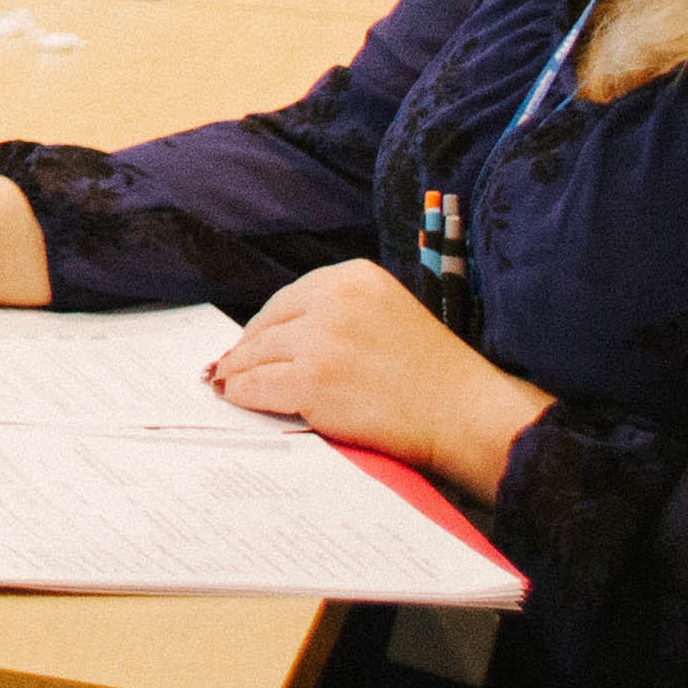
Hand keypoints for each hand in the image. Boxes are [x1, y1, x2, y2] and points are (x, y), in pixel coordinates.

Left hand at [204, 261, 552, 499]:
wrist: (463, 411)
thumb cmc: (436, 373)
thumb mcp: (390, 311)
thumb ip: (344, 311)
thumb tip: (289, 331)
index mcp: (354, 275)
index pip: (291, 296)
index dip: (265, 322)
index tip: (252, 337)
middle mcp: (333, 300)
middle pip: (270, 323)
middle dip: (245, 346)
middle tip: (227, 363)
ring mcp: (320, 341)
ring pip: (258, 354)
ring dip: (237, 370)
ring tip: (225, 381)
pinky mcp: (312, 381)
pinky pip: (260, 385)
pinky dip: (243, 392)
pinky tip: (236, 396)